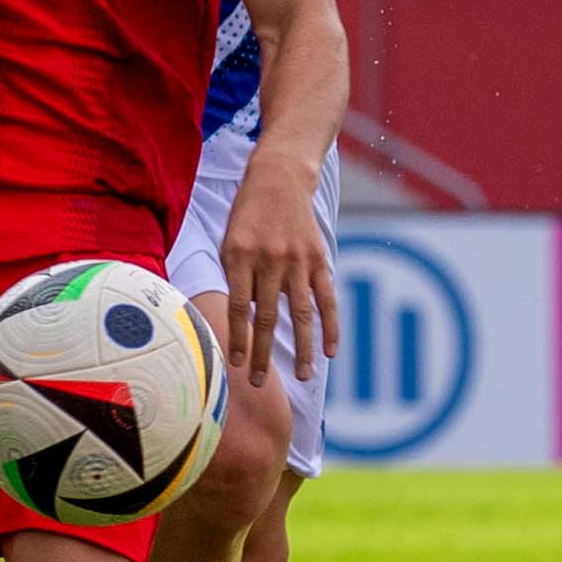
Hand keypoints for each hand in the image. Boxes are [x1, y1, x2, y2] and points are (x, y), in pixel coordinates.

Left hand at [213, 159, 336, 386]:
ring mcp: (297, 260)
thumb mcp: (230, 240)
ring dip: (303, 349)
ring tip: (305, 377)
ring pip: (301, 314)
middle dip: (263, 354)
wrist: (279, 178)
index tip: (236, 365)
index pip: (239, 307)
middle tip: (259, 383)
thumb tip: (247, 323)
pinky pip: (327, 299)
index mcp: (240, 256)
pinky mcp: (318, 259)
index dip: (238, 339)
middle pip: (267, 317)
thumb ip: (237, 279)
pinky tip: (332, 351)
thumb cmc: (247, 214)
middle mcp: (269, 260)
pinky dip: (331, 326)